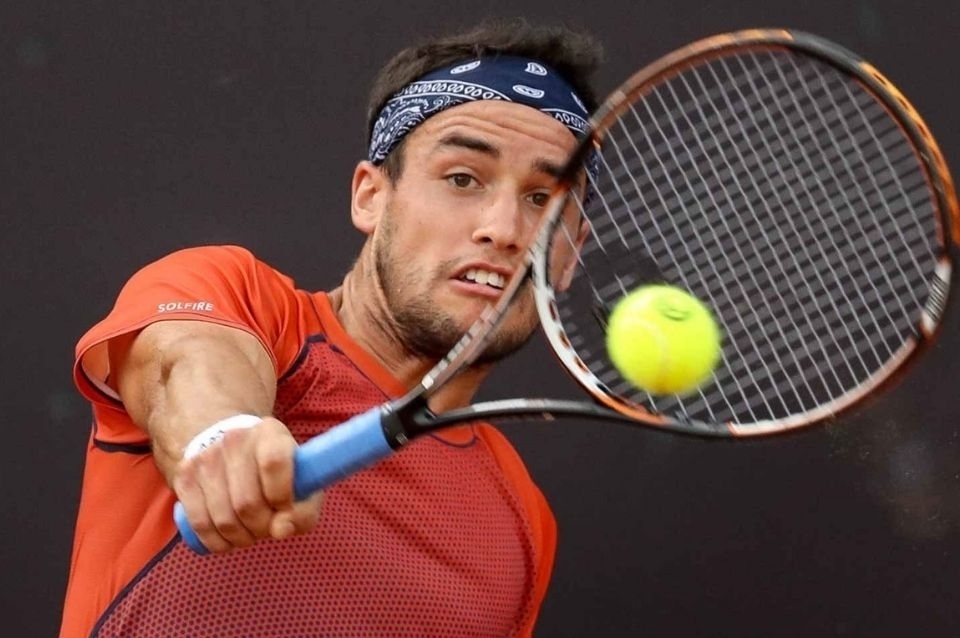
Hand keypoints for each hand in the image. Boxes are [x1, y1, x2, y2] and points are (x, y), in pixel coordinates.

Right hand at [172, 417, 323, 552]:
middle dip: (261, 527)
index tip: (285, 509)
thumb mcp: (302, 486)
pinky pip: (199, 523)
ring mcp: (206, 456)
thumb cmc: (276, 474)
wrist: (234, 451)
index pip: (274, 463)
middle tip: (267, 528)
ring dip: (241, 538)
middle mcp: (235, 439)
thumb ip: (302, 511)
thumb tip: (280, 530)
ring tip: (250, 533)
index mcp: (270, 433)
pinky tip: (229, 539)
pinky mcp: (184, 475)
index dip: (281, 495)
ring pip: (224, 519)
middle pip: (247, 502)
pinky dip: (217, 542)